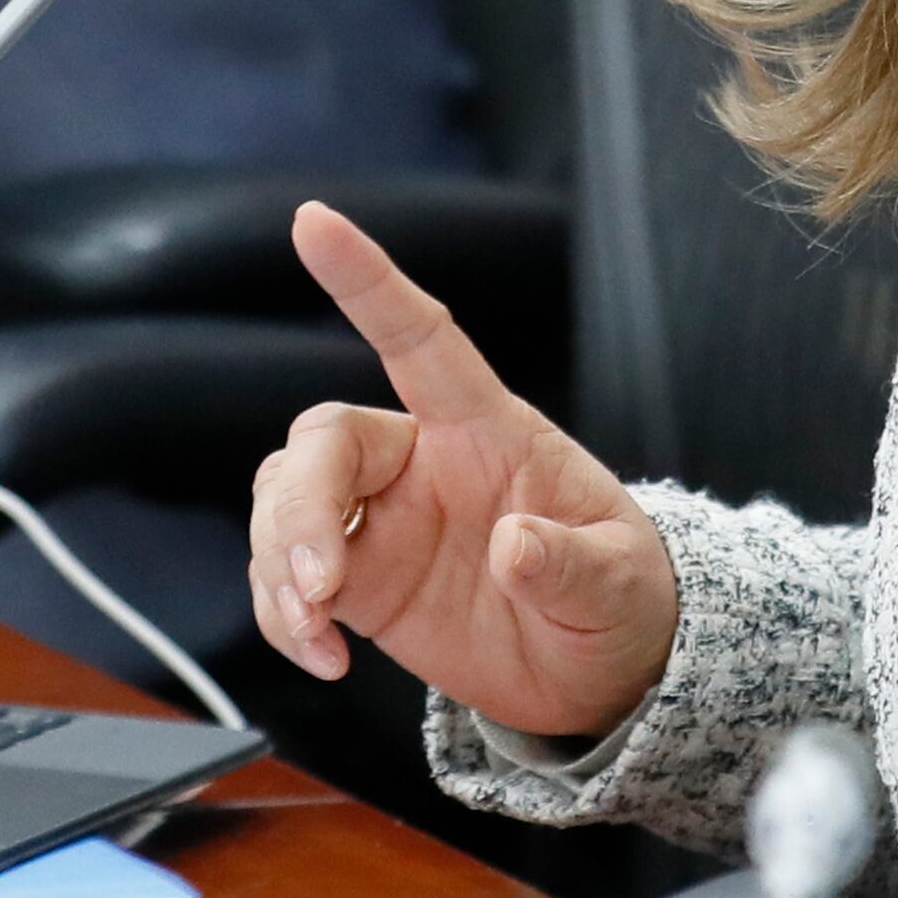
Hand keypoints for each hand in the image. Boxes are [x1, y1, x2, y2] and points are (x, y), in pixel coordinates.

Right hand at [247, 203, 679, 740]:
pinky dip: (281, 615)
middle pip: (322, 440)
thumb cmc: (619, 597)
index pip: (419, 338)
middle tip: (318, 586)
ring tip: (317, 632)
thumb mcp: (618, 582)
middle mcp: (420, 462)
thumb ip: (570, 562)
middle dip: (300, 507)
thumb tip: (515, 545)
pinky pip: (284, 575)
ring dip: (278, 566)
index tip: (313, 221)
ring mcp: (380, 519)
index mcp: (486, 432)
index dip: (368, 280)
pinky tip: (321, 657)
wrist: (599, 675)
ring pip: (283, 502)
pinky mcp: (356, 580)